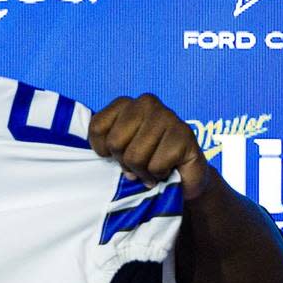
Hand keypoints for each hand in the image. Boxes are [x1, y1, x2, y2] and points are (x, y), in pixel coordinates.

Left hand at [88, 94, 212, 199]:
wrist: (182, 179)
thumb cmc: (144, 161)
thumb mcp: (116, 150)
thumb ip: (104, 144)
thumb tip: (103, 153)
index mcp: (124, 103)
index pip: (97, 128)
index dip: (103, 150)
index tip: (115, 155)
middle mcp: (146, 103)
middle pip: (115, 143)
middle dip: (124, 162)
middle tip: (137, 165)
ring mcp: (167, 115)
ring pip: (135, 156)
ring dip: (142, 172)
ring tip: (151, 169)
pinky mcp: (184, 134)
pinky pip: (156, 165)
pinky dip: (159, 174)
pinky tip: (167, 169)